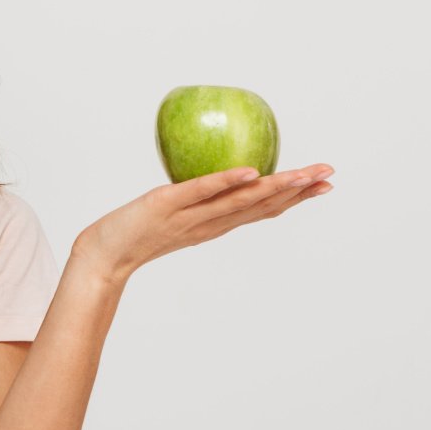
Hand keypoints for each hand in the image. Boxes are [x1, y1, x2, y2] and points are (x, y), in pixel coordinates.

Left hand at [73, 163, 334, 280]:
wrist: (100, 257)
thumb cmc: (134, 234)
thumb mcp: (175, 216)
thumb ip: (197, 201)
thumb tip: (219, 175)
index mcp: (214, 225)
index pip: (262, 211)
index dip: (295, 198)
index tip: (324, 184)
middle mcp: (208, 223)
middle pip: (260, 206)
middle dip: (297, 191)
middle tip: (329, 175)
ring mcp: (189, 217)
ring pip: (239, 201)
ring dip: (273, 186)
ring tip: (302, 173)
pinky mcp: (166, 206)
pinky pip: (200, 192)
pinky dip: (227, 182)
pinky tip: (250, 172)